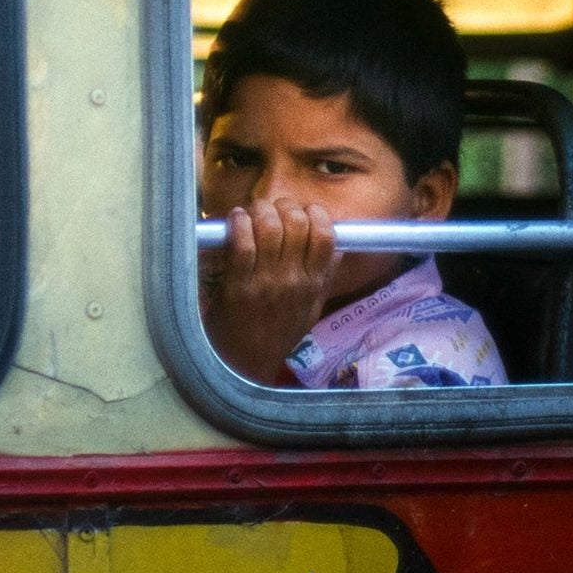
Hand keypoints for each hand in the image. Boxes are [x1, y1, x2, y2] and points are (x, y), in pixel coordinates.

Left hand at [199, 198, 335, 383]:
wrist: (245, 366)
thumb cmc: (276, 334)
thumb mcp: (310, 309)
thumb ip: (323, 279)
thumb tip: (337, 250)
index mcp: (314, 284)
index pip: (326, 234)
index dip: (314, 213)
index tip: (301, 212)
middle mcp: (294, 281)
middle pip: (297, 222)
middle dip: (283, 206)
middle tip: (271, 210)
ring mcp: (266, 283)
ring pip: (269, 227)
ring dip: (259, 210)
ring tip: (251, 213)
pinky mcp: (238, 287)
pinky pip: (242, 243)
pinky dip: (238, 223)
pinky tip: (235, 220)